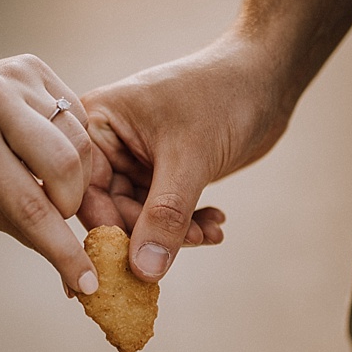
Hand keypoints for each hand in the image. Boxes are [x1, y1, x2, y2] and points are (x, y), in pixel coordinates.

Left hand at [0, 54, 100, 294]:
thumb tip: (76, 276)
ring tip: (53, 184)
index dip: (61, 250)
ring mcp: (18, 75)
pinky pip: (79, 119)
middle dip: (70, 204)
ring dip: (76, 177)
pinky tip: (51, 152)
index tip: (86, 283)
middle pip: (66, 166)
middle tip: (58, 216)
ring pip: (81, 142)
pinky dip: (75, 147)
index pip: (29, 205)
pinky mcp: (35, 66)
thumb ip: (25, 229)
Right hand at [78, 35, 295, 281]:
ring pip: (144, 218)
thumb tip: (144, 271)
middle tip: (191, 245)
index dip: (105, 235)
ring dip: (177, 233)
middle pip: (113, 212)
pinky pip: (167, 212)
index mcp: (96, 124)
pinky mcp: (165, 170)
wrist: (267, 76)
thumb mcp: (190, 157)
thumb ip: (165, 216)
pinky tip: (216, 224)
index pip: (85, 193)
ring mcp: (138, 158)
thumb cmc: (222, 96)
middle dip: (151, 236)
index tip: (122, 274)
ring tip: (209, 234)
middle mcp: (109, 143)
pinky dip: (190, 224)